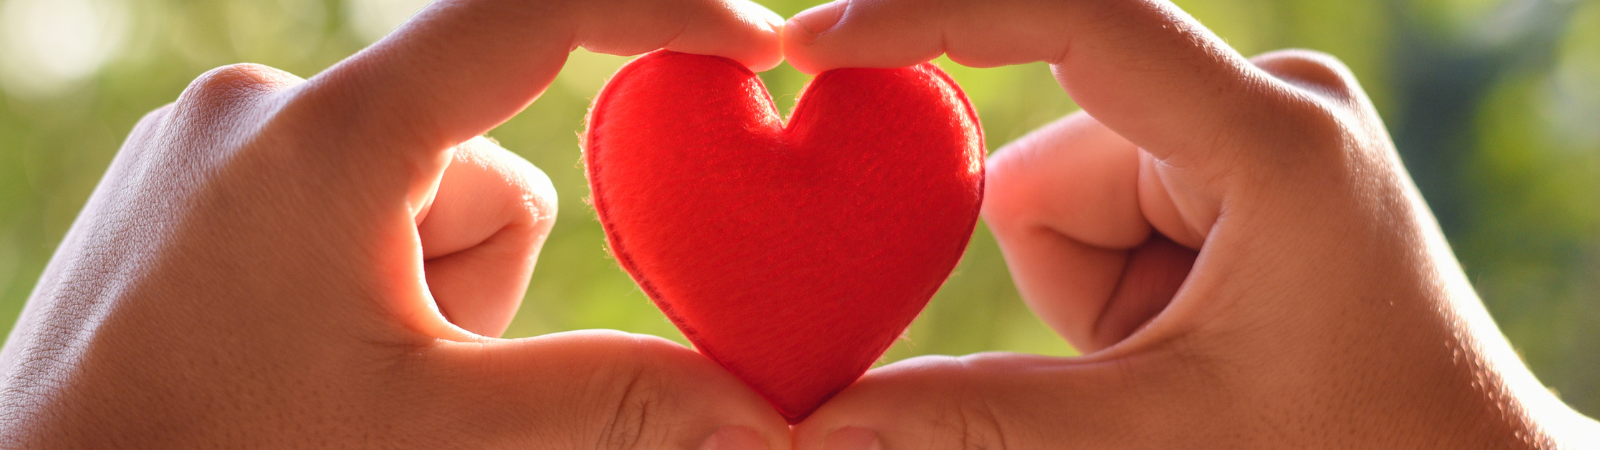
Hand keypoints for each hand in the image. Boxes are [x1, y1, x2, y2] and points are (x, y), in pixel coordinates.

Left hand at [0, 0, 791, 446]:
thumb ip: (609, 405)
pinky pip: (344, 196)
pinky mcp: (193, 172)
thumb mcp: (433, 437)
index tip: (753, 49)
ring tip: (340, 373)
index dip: (659, 17)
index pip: (528, 18)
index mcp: (331, 140)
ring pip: (415, 191)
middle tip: (411, 379)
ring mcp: (217, 135)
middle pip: (477, 162)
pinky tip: (296, 348)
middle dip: (481, 275)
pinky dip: (366, 272)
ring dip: (424, 285)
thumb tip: (764, 418)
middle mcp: (265, 104)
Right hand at [782, 0, 1599, 447]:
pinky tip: (1191, 340)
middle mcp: (1263, 100)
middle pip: (1050, 160)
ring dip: (1089, 296)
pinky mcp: (1238, 164)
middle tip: (1143, 368)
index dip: (932, 18)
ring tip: (1184, 364)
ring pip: (1063, 195)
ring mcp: (1253, 128)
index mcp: (1267, 137)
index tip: (815, 45)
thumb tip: (817, 426)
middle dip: (1064, 281)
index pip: (1072, 20)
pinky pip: (1102, 210)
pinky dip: (1111, 288)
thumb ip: (982, 420)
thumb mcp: (1157, 438)